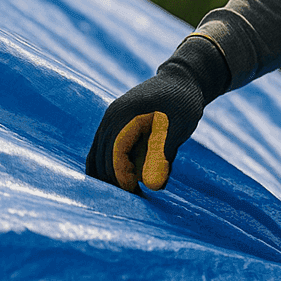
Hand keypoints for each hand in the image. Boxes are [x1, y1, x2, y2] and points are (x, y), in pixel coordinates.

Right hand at [86, 35, 230, 191]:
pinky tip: (126, 180)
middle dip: (114, 181)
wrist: (183, 78)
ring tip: (130, 193)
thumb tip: (153, 186)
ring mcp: (110, 120)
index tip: (136, 196)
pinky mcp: (115, 124)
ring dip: (110, 176)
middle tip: (133, 201)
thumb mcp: (178, 127)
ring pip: (97, 156)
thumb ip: (164, 154)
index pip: (113, 157)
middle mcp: (110, 118)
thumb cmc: (183, 102)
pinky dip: (110, 166)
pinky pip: (103, 149)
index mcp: (122, 117)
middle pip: (101, 159)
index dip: (121, 179)